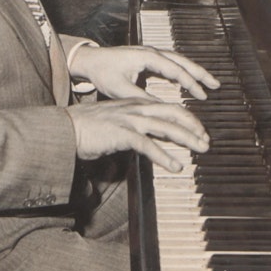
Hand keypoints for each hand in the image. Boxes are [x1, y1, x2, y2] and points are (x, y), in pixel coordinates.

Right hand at [64, 98, 208, 172]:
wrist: (64, 128)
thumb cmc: (86, 129)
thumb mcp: (114, 125)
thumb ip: (132, 130)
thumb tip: (147, 142)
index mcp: (133, 104)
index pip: (167, 107)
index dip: (187, 118)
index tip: (199, 130)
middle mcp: (134, 109)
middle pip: (172, 113)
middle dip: (193, 126)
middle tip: (206, 140)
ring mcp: (128, 120)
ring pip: (166, 127)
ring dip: (186, 138)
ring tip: (201, 149)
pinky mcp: (121, 133)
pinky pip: (148, 145)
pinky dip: (164, 156)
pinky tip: (175, 166)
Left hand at [68, 44, 219, 100]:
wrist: (90, 60)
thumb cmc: (103, 73)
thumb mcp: (122, 89)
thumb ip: (143, 98)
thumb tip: (163, 109)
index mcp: (147, 57)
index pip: (174, 69)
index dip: (189, 83)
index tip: (202, 95)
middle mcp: (151, 51)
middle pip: (182, 60)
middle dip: (200, 72)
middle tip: (215, 85)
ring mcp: (150, 52)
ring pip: (178, 60)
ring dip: (194, 70)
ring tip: (209, 82)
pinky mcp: (148, 57)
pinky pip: (171, 62)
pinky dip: (183, 70)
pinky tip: (189, 81)